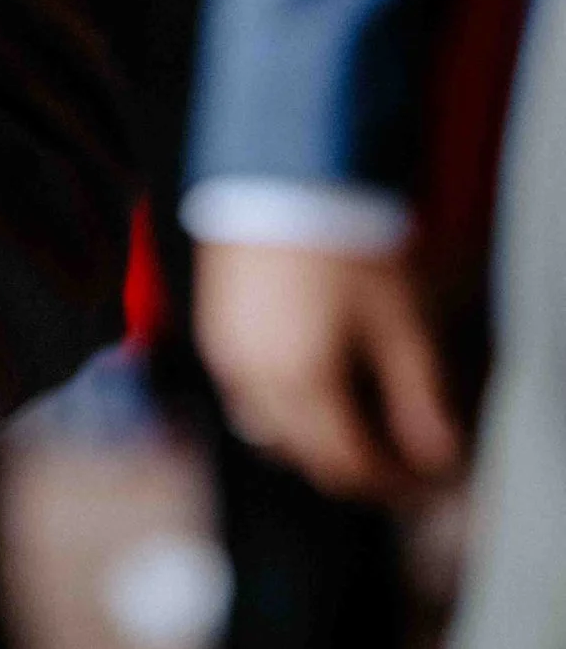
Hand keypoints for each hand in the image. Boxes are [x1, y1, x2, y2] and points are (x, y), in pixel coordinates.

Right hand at [194, 237, 463, 504]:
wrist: (284, 166)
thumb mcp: (401, 319)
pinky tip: (309, 377)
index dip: (394, 481)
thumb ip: (421, 396)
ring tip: (355, 417)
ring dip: (313, 438)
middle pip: (306, 457)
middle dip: (355, 464)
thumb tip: (437, 452)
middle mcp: (252, 379)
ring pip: (269, 430)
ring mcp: (225, 353)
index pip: (348, 466)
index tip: (424, 473)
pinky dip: (280, 402)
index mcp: (299, 385)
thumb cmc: (341, 234)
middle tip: (397, 453)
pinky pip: (244, 391)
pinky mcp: (211, 324)